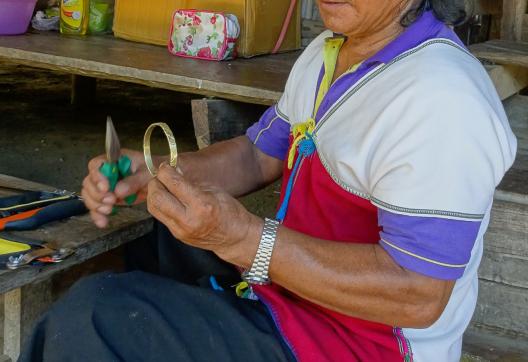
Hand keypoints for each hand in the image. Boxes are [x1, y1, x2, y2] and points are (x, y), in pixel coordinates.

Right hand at [82, 149, 163, 227]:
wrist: (160, 180)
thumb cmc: (154, 170)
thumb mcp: (147, 172)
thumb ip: (134, 180)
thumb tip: (118, 191)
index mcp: (114, 160)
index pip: (96, 165)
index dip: (97, 176)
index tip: (106, 188)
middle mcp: (106, 172)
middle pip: (89, 182)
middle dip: (97, 194)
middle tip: (111, 201)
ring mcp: (106, 186)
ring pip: (90, 195)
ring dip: (96, 205)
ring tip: (109, 210)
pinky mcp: (109, 199)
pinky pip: (97, 207)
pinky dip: (98, 215)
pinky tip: (103, 222)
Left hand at [147, 163, 262, 266]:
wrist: (235, 238)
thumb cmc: (229, 211)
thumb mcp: (214, 190)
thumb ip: (191, 182)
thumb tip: (172, 171)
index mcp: (202, 204)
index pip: (174, 183)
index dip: (165, 171)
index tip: (166, 166)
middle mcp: (188, 219)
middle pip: (157, 197)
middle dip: (155, 182)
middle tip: (161, 177)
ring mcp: (180, 230)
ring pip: (153, 207)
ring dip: (154, 194)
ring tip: (163, 187)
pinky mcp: (177, 234)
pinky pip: (160, 216)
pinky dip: (160, 204)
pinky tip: (168, 198)